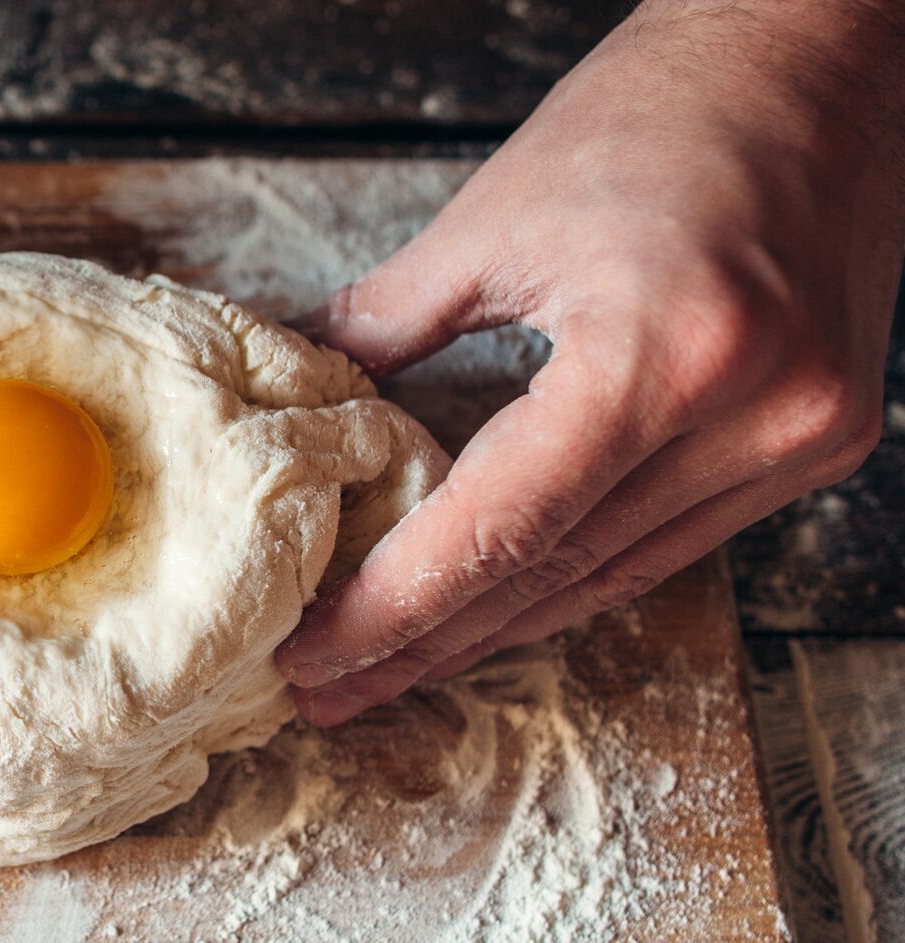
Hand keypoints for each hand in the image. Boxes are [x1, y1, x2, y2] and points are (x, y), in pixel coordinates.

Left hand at [276, 0, 903, 724]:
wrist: (823, 49)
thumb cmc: (661, 106)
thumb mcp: (495, 216)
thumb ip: (390, 324)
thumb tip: (307, 403)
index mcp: (666, 353)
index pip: (504, 528)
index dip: (396, 605)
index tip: (312, 653)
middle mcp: (753, 415)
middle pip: (557, 572)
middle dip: (430, 641)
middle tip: (328, 690)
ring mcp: (801, 433)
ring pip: (615, 573)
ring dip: (498, 628)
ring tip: (392, 669)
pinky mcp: (818, 432)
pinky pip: (671, 536)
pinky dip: (575, 573)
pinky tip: (498, 609)